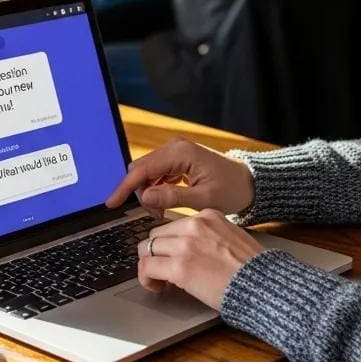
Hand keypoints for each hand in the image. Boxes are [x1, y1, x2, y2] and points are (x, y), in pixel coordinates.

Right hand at [105, 138, 254, 217]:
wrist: (248, 182)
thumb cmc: (232, 190)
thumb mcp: (203, 199)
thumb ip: (172, 197)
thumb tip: (145, 197)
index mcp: (180, 153)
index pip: (143, 169)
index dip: (125, 187)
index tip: (112, 202)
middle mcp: (175, 147)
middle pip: (141, 169)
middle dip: (140, 192)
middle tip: (154, 214)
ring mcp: (176, 151)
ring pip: (147, 172)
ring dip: (148, 192)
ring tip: (162, 211)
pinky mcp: (177, 158)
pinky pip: (157, 172)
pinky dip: (156, 189)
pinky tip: (164, 203)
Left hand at [137, 209, 261, 308]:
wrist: (263, 285)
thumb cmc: (252, 268)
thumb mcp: (231, 238)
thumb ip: (209, 236)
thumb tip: (190, 248)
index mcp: (208, 215)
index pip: (174, 224)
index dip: (170, 243)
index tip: (171, 255)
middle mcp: (194, 225)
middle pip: (157, 234)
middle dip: (157, 253)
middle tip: (163, 270)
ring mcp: (185, 245)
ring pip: (147, 249)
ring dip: (150, 265)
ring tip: (159, 279)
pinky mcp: (179, 267)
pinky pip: (147, 268)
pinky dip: (146, 278)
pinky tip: (156, 286)